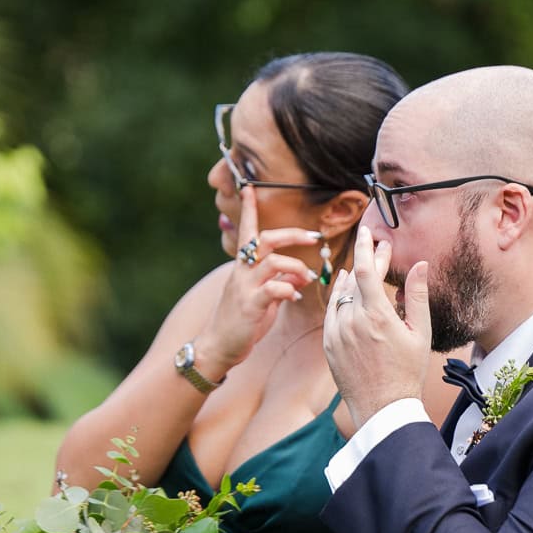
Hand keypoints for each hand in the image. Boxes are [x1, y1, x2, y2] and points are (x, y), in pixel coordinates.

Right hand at [195, 186, 320, 377]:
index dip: (248, 209)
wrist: (218, 346)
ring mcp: (245, 287)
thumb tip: (299, 276)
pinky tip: (294, 297)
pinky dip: (289, 289)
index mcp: (243, 267)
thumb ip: (278, 283)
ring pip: (273, 261)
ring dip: (297, 266)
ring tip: (309, 277)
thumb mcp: (261, 298)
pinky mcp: (250, 305)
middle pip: (267, 240)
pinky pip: (273, 289)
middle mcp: (242, 272)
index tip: (249, 186)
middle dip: (293, 234)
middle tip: (314, 236)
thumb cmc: (240, 321)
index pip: (247, 231)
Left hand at [323, 226, 429, 428]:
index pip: (367, 269)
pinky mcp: (328, 344)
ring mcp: (337, 333)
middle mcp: (352, 322)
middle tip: (378, 247)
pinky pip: (331, 311)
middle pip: (355, 278)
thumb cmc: (407, 373)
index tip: (370, 231)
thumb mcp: (420, 334)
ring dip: (353, 276)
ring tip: (365, 266)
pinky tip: (344, 285)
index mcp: (377, 317)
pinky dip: (338, 295)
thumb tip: (420, 264)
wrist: (382, 409)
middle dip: (367, 259)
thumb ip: (418, 296)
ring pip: (341, 293)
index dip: (368, 246)